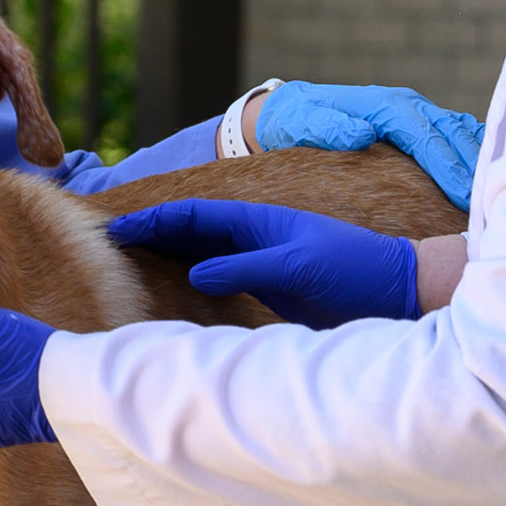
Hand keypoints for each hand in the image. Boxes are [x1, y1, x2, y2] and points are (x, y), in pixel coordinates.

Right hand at [109, 198, 419, 328]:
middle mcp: (255, 237)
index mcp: (258, 221)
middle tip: (109, 243)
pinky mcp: (271, 285)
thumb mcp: (297, 266)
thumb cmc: (353, 270)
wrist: (395, 290)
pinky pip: (221, 276)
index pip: (194, 216)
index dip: (154, 221)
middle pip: (192, 230)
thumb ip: (246, 267)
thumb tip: (195, 273)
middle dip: (152, 233)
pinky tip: (176, 285)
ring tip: (130, 261)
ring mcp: (262, 259)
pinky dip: (193, 277)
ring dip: (168, 254)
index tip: (116, 229)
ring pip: (203, 252)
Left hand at [254, 81, 481, 209]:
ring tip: (500, 191)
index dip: (446, 164)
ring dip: (480, 158)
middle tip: (489, 204)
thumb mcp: (305, 123)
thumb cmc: (300, 121)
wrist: (295, 109)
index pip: (423, 135)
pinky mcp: (421, 122)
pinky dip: (476, 150)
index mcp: (384, 106)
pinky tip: (492, 173)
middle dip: (472, 166)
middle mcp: (407, 104)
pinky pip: (456, 133)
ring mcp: (418, 111)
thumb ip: (331, 127)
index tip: (463, 193)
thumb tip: (362, 132)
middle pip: (450, 133)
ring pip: (460, 131)